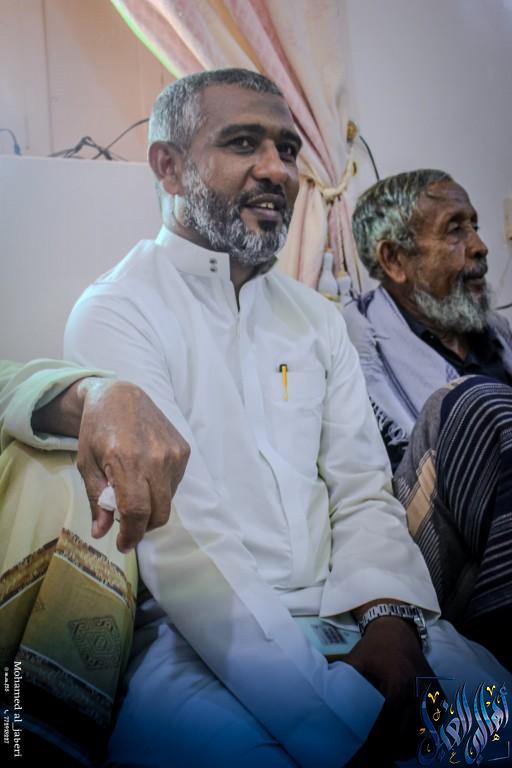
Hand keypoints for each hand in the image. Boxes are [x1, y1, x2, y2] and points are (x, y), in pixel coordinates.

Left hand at [75, 378, 189, 551]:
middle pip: (158, 513)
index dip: (131, 534)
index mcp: (127, 461)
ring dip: (152, 508)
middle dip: (142, 528)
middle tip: (127, 527)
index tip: (122, 544)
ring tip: (134, 495)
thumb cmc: (97, 429)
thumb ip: (96, 499)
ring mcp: (174, 454)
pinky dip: (160, 491)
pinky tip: (146, 477)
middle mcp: (156, 458)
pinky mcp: (183, 450)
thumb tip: (101, 532)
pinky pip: (175, 485)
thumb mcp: (86, 464)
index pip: (136, 511)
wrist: (121, 396)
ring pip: (168, 501)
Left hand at [345, 617, 434, 762]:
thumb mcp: (355, 662)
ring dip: (410, 742)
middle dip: (393, 745)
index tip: (367, 748)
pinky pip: (436, 719)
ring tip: (394, 751)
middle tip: (380, 754)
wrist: (396, 629)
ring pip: (425, 728)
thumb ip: (345, 684)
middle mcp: (417, 688)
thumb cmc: (373, 647)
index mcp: (396, 681)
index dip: (378, 738)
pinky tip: (412, 739)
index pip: (389, 721)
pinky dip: (426, 732)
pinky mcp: (438, 691)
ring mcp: (430, 690)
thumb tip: (330, 704)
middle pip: (408, 729)